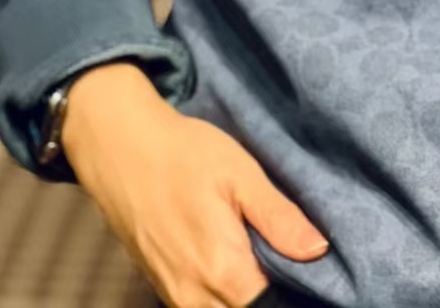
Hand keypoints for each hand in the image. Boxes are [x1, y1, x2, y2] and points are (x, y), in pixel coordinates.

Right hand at [62, 63, 328, 307]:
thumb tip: (319, 251)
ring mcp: (174, 295)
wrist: (120, 148)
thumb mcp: (240, 173)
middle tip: (285, 259)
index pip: (271, 307)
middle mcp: (194, 295)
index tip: (308, 271)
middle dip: (270, 294)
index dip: (296, 291)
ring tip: (261, 258)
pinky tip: (233, 261)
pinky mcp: (161, 286)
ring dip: (243, 295)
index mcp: (222, 269)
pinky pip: (199, 307)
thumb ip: (278, 218)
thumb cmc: (183, 154)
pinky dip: (220, 295)